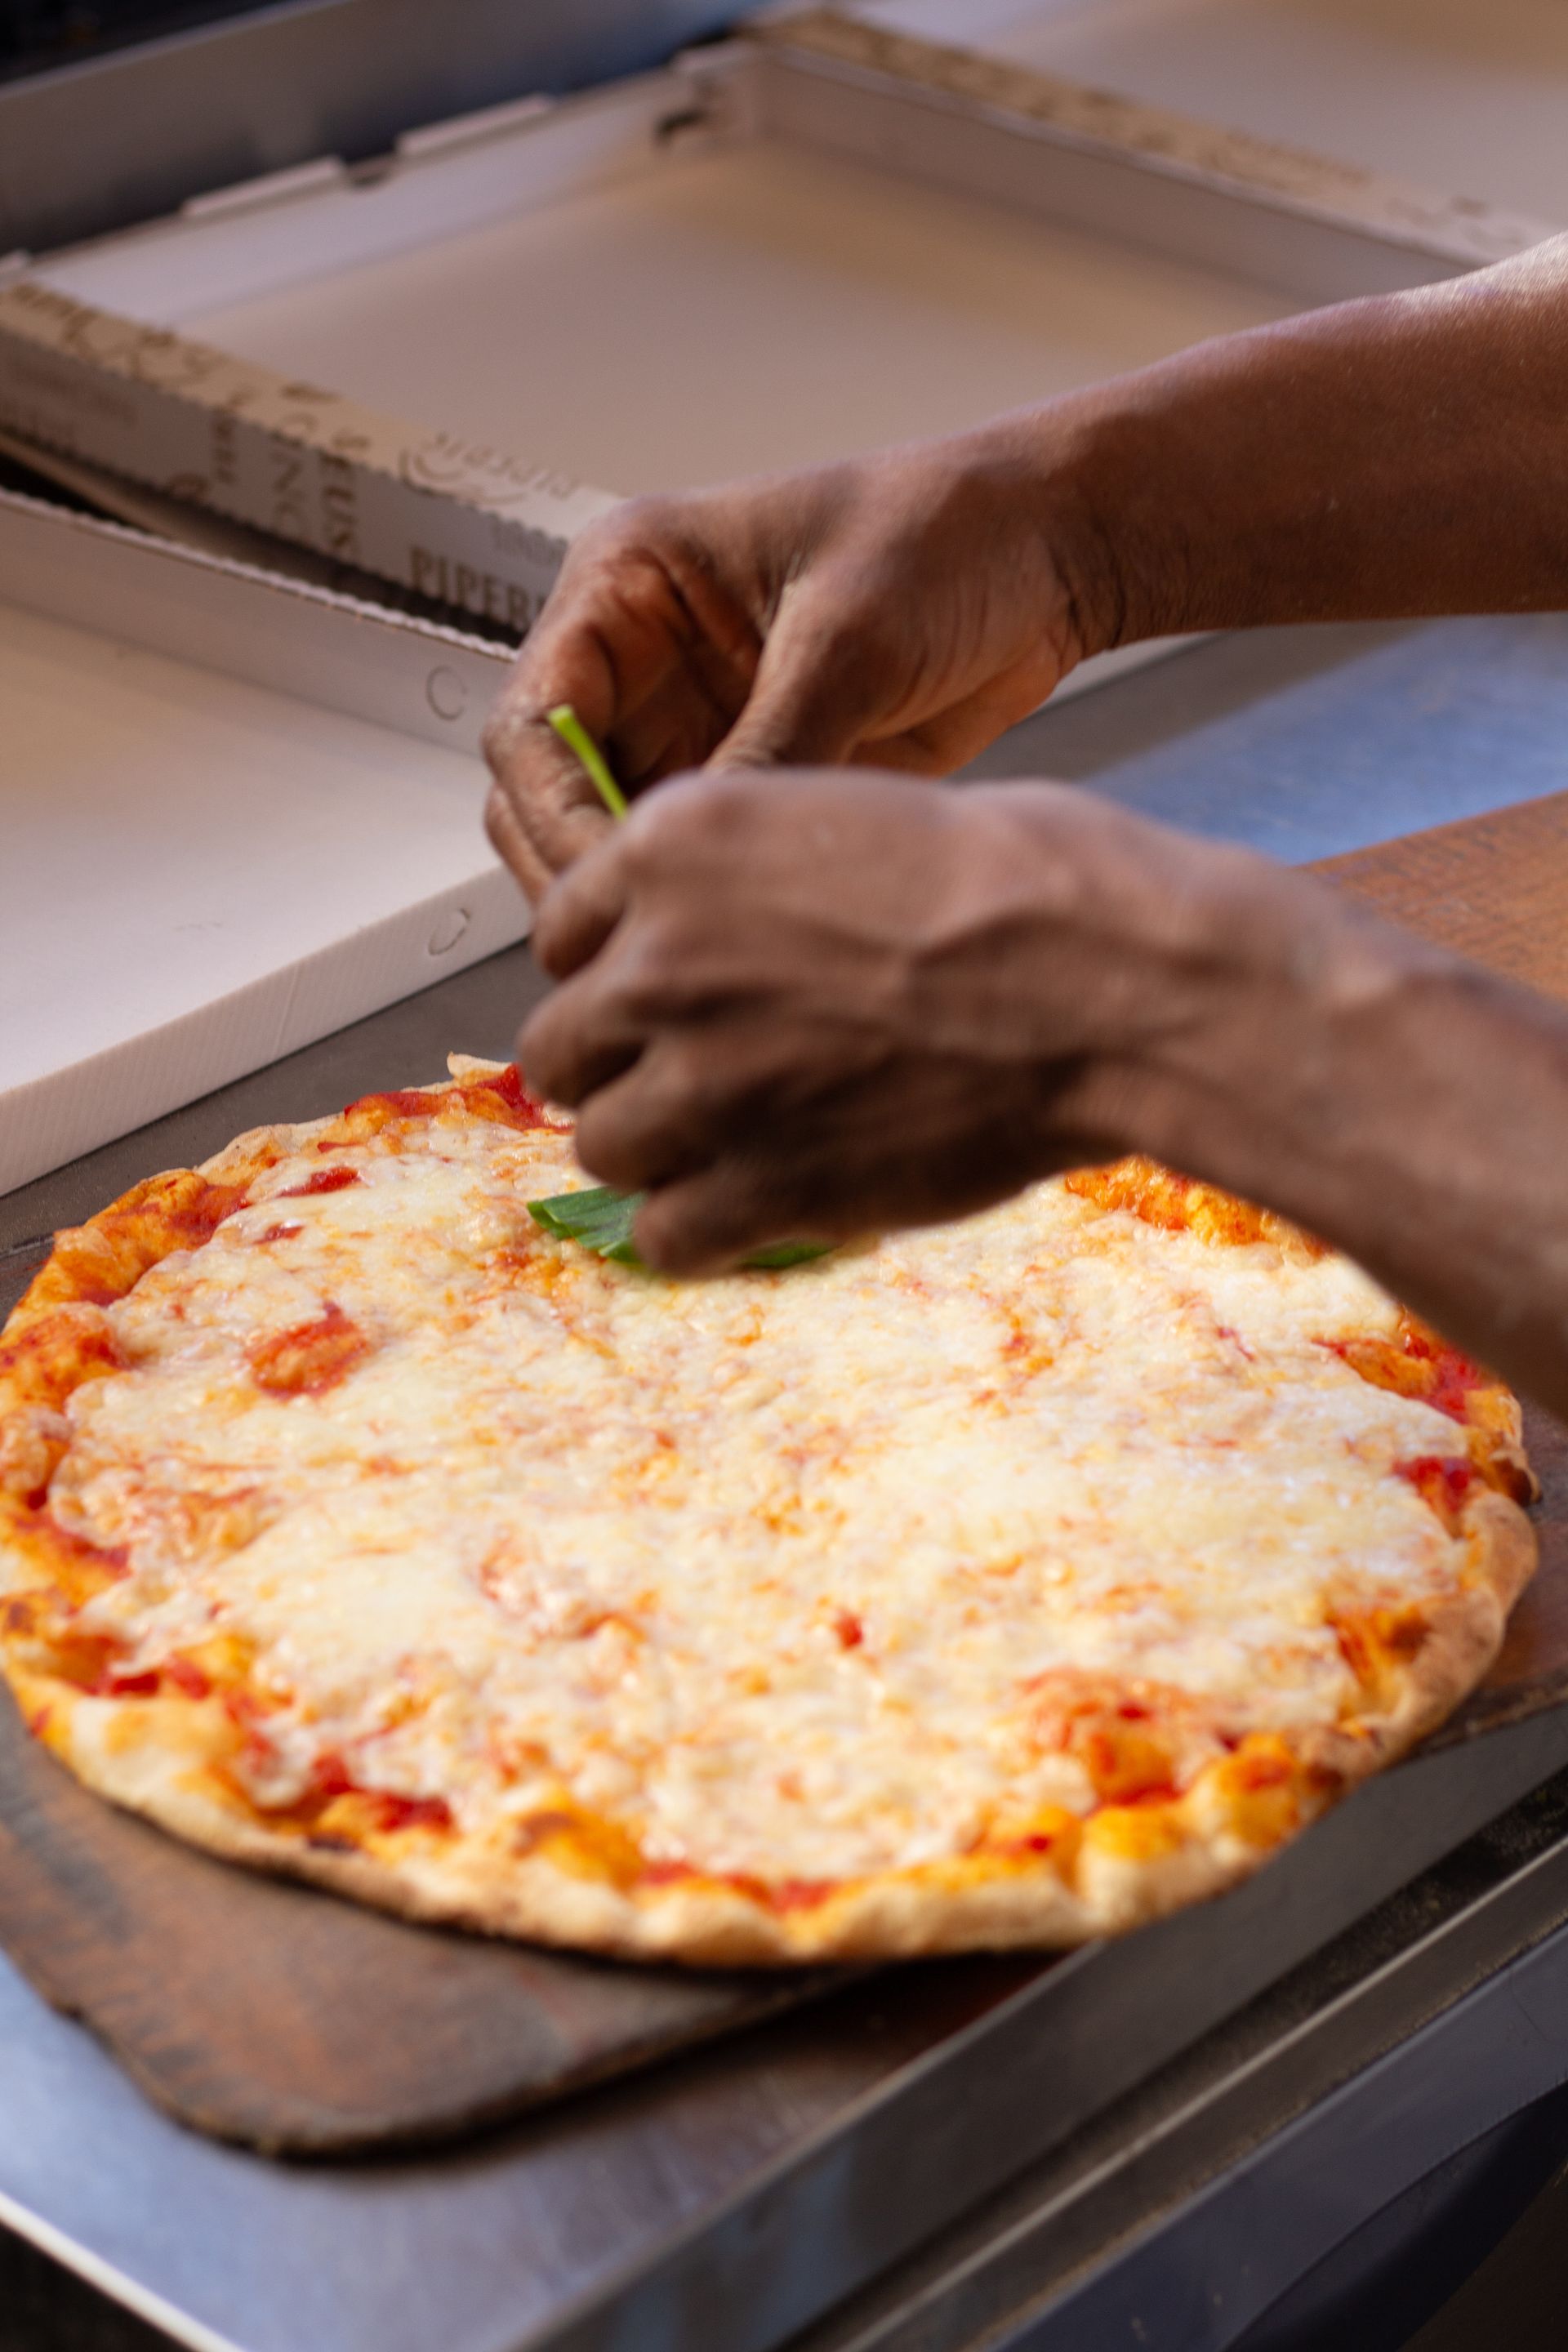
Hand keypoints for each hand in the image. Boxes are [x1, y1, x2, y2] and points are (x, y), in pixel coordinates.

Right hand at [483, 426, 1111, 901]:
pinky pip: (699, 860)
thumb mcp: (848, 639)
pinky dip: (708, 904)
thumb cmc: (948, 533)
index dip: (553, 814)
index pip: (532, 722)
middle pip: (549, 798)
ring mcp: (694, 724)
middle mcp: (642, 660)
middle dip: (585, 873)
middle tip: (646, 947)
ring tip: (700, 955)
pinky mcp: (752, 777)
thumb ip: (768, 749)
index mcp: (627, 585)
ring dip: (644, 899)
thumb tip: (706, 859)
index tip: (611, 883)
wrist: (1051, 552)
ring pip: (617, 843)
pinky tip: (751, 943)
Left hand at [515, 767, 1321, 1271]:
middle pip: (561, 1046)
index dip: (612, 973)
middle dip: (620, 1067)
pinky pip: (664, 1235)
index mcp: (675, 844)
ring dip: (657, 1154)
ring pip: (601, 1145)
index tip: (655, 999)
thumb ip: (746, 878)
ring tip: (731, 1148)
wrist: (1113, 983)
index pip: (562, 933)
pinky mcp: (758, 1181)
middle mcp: (660, 958)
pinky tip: (750, 1210)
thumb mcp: (851, 814)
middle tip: (690, 1081)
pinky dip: (698, 1233)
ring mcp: (701, 1078)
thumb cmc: (1027, 884)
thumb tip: (708, 934)